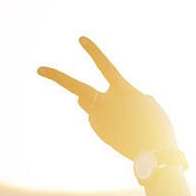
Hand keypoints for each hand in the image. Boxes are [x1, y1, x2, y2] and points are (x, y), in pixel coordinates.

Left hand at [38, 38, 177, 160]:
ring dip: (91, 100)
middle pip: (76, 87)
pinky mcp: (98, 130)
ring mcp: (99, 119)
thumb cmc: (157, 127)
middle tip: (39, 69)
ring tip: (115, 111)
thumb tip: (105, 103)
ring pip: (86, 102)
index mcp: (123, 91)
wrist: (154, 155)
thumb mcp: (147, 105)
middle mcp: (106, 103)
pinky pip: (96, 117)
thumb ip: (126, 96)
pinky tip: (121, 128)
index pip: (105, 66)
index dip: (93, 52)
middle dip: (56, 77)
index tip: (80, 39)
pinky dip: (105, 118)